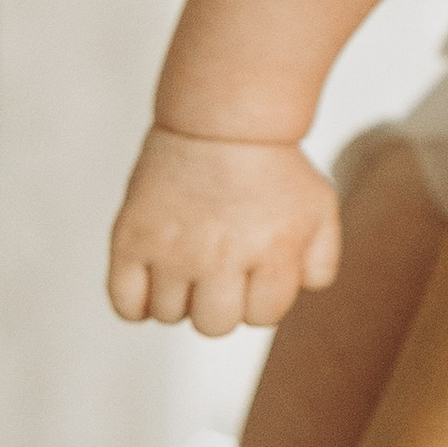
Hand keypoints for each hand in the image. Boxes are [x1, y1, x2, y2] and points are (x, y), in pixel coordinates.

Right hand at [107, 129, 341, 332]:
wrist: (221, 120)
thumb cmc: (272, 166)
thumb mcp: (319, 210)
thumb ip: (321, 262)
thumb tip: (299, 293)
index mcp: (272, 251)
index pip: (262, 317)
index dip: (260, 297)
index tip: (255, 269)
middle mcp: (221, 256)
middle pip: (214, 325)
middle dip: (221, 302)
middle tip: (219, 269)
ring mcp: (172, 249)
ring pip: (169, 315)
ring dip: (180, 297)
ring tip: (188, 260)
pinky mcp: (131, 237)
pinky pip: (126, 304)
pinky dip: (138, 302)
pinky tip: (155, 278)